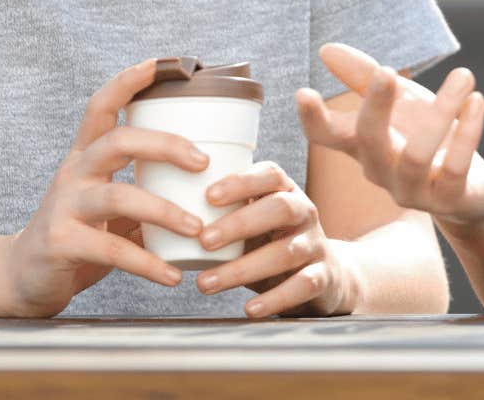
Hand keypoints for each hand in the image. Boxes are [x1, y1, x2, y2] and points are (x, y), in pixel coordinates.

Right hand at [1, 58, 211, 316]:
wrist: (23, 278)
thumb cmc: (81, 234)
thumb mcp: (111, 205)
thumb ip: (146, 190)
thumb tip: (211, 182)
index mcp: (86, 156)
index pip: (103, 105)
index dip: (130, 81)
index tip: (165, 63)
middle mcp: (74, 173)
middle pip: (117, 141)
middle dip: (165, 145)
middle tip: (203, 162)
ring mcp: (64, 207)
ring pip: (117, 196)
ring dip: (164, 211)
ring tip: (198, 229)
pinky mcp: (61, 243)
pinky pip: (110, 251)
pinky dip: (147, 263)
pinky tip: (172, 276)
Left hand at [190, 161, 354, 317]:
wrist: (325, 276)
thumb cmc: (271, 243)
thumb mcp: (252, 222)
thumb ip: (221, 214)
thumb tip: (157, 215)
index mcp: (286, 191)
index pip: (269, 175)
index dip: (241, 182)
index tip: (208, 196)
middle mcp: (305, 212)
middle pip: (280, 208)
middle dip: (239, 223)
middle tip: (203, 241)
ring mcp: (316, 244)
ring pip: (285, 252)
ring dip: (242, 269)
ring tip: (205, 284)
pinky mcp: (323, 277)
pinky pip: (302, 286)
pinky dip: (275, 298)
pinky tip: (249, 309)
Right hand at [295, 42, 483, 228]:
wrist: (470, 191)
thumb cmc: (427, 139)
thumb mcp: (400, 103)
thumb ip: (366, 77)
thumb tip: (325, 49)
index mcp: (363, 146)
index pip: (327, 136)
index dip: (313, 118)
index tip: (303, 92)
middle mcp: (381, 171)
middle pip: (368, 141)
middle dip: (375, 106)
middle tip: (387, 70)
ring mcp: (412, 190)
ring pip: (416, 156)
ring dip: (441, 111)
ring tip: (464, 75)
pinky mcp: (448, 200)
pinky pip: (455, 168)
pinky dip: (468, 133)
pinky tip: (477, 101)